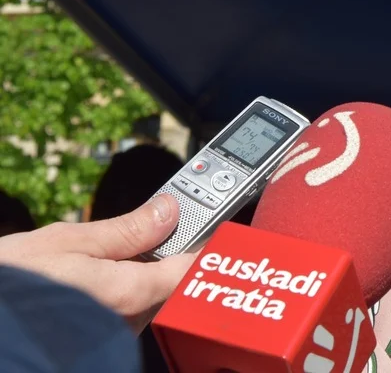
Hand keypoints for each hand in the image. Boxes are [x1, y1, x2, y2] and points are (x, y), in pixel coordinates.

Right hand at [0, 194, 194, 329]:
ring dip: (143, 272)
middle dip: (166, 254)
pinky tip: (100, 274)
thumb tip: (167, 211)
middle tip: (159, 225)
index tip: (211, 224)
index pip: (189, 268)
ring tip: (121, 249)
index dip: (203, 243)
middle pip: (170, 282)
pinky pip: (126, 310)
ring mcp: (114, 333)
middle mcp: (127, 321)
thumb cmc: (14, 284)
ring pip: (148, 296)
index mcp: (129, 294)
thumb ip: (126, 229)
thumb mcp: (68, 241)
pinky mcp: (101, 338)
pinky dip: (123, 289)